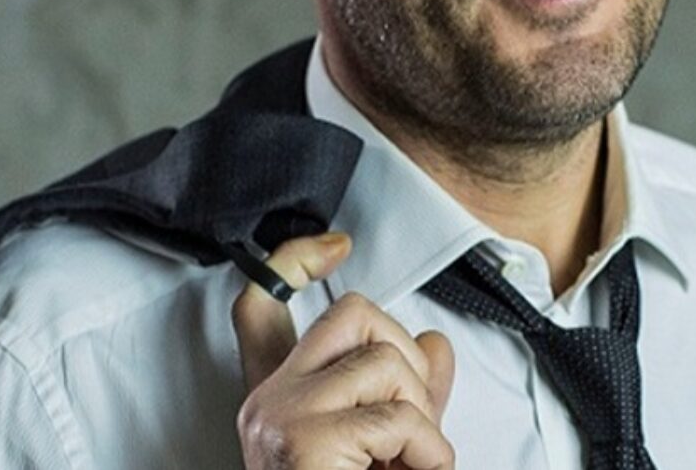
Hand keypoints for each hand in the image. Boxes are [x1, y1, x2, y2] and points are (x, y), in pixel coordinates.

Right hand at [232, 232, 455, 469]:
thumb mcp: (385, 446)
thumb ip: (408, 396)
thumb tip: (435, 343)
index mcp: (278, 399)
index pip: (260, 306)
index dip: (291, 261)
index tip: (335, 247)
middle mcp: (268, 401)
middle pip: (351, 314)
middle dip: (405, 355)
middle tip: (413, 422)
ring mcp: (281, 417)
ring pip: (385, 362)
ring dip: (424, 416)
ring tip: (415, 460)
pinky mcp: (304, 443)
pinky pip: (398, 417)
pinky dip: (430, 450)